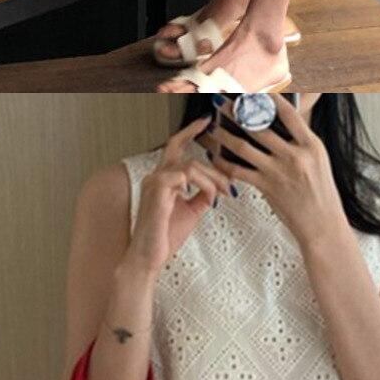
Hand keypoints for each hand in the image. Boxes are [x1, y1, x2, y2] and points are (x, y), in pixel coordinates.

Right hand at [132, 117, 230, 271]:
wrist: (149, 257)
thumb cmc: (165, 237)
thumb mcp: (191, 212)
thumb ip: (201, 195)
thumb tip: (216, 187)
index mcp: (162, 179)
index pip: (174, 146)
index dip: (189, 131)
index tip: (205, 122)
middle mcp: (155, 176)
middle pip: (183, 150)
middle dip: (212, 164)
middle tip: (230, 182)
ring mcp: (154, 181)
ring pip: (190, 164)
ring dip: (212, 178)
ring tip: (222, 194)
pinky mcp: (157, 189)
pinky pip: (186, 175)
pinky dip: (204, 186)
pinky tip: (209, 200)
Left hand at [205, 94, 346, 254]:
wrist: (322, 223)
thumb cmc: (320, 193)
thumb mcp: (318, 160)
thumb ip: (301, 141)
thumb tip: (283, 122)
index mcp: (311, 144)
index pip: (289, 113)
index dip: (269, 98)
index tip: (253, 88)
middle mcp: (295, 155)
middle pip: (260, 126)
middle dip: (237, 111)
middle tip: (221, 100)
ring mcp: (279, 171)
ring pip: (244, 147)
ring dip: (224, 135)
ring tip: (213, 126)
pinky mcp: (267, 187)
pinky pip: (239, 171)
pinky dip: (224, 162)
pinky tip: (215, 156)